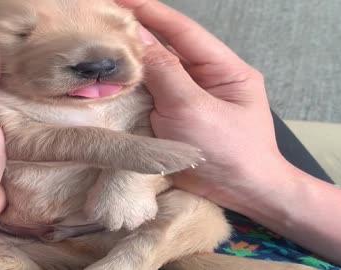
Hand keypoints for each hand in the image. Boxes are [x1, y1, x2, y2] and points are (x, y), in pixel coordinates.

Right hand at [117, 0, 289, 210]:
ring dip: (131, 62)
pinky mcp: (174, 117)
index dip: (151, 11)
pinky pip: (150, 97)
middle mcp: (205, 77)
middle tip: (102, 22)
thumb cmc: (230, 152)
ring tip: (99, 48)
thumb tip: (140, 39)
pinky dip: (131, 89)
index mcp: (222, 68)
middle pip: (167, 48)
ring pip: (155, 72)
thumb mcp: (196, 110)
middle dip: (136, 35)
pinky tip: (109, 81)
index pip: (183, 31)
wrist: (241, 195)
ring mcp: (188, 98)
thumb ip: (166, 73)